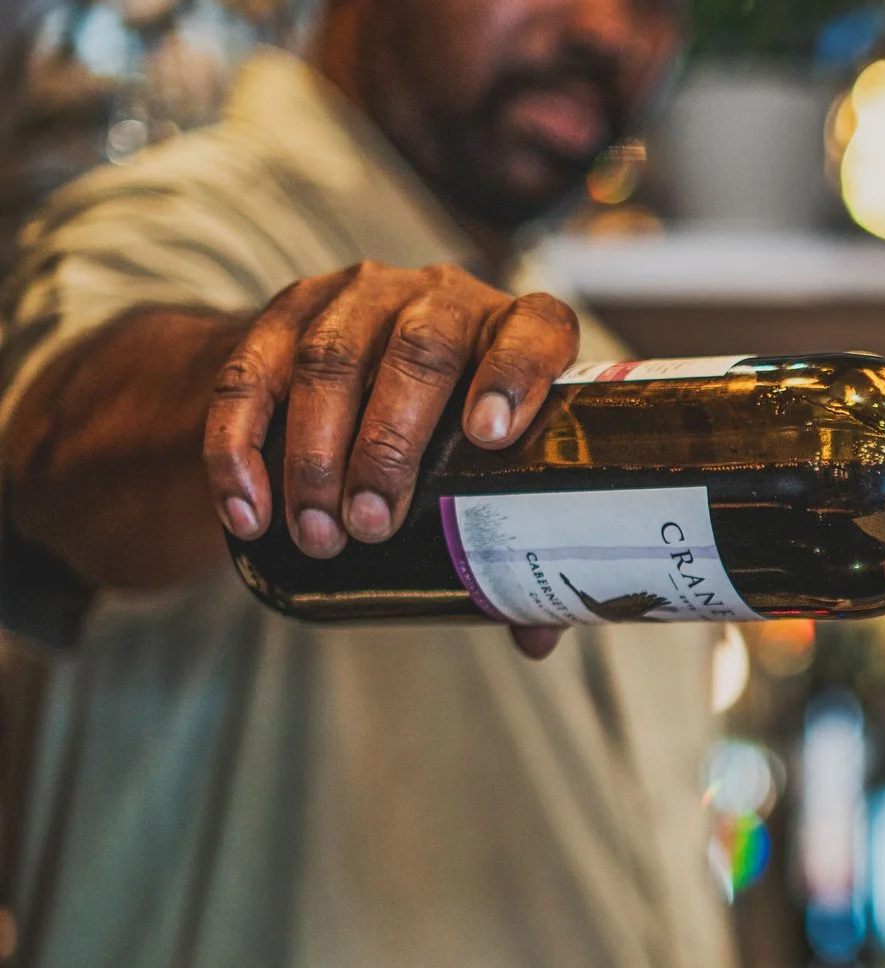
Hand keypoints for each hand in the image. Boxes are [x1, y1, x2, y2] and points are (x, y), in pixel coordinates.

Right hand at [201, 262, 578, 655]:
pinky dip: (236, 448)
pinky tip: (245, 511)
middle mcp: (438, 297)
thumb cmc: (455, 438)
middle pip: (417, 354)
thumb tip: (536, 640)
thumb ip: (523, 545)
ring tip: (318, 535)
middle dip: (389, 445)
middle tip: (373, 524)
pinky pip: (247, 377)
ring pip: (329, 362)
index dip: (515, 373)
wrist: (356, 373)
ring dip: (314, 454)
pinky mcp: (281, 314)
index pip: (533, 329)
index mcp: (512, 328)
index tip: (490, 436)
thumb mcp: (495, 472)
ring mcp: (356, 299)